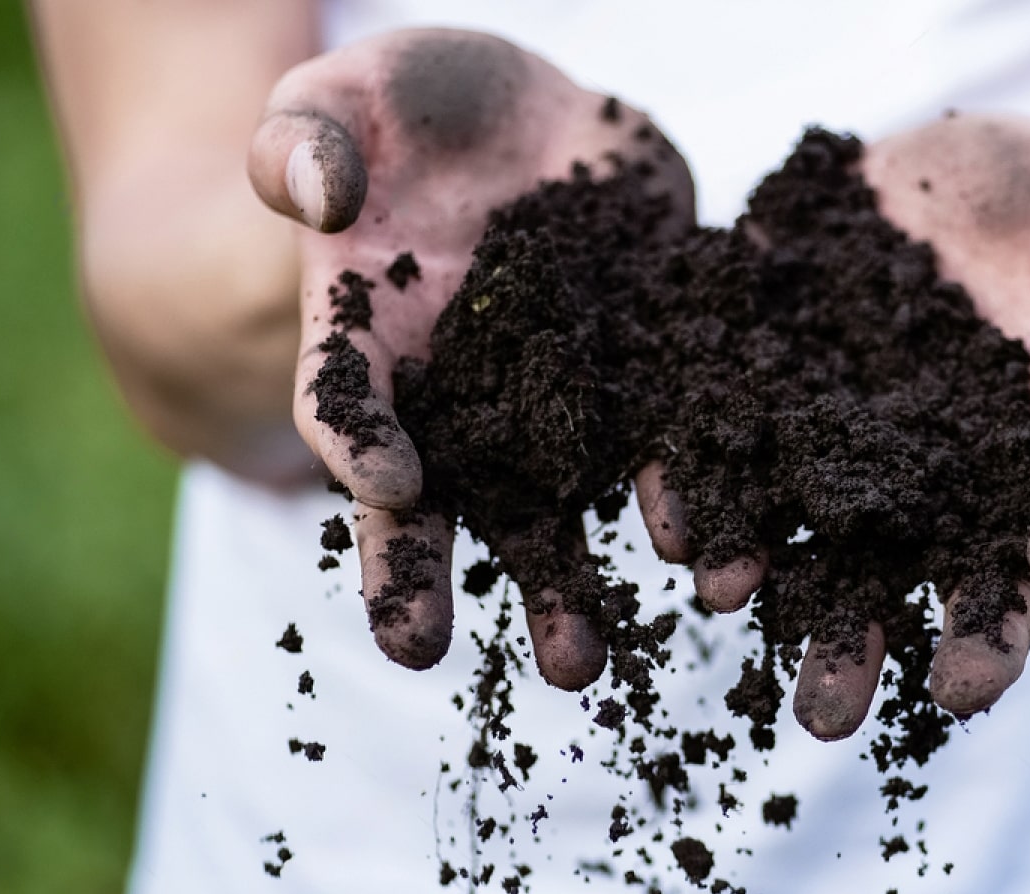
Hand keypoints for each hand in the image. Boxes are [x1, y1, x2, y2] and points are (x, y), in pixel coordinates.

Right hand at [248, 29, 692, 676]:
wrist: (527, 116)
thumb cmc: (409, 106)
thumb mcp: (346, 94)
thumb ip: (313, 136)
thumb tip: (315, 190)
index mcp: (374, 333)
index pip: (349, 398)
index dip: (358, 438)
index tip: (386, 481)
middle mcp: (463, 388)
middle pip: (443, 491)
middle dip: (432, 572)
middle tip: (421, 655)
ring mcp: (558, 386)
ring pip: (560, 498)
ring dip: (569, 581)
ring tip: (584, 664)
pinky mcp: (646, 359)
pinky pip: (667, 437)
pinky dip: (690, 492)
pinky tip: (716, 550)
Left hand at [636, 114, 1029, 738]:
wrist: (939, 183)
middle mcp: (941, 469)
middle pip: (922, 571)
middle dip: (878, 641)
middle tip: (835, 713)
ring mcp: (849, 439)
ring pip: (815, 539)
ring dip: (775, 586)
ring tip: (735, 607)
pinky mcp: (770, 388)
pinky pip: (731, 453)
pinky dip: (703, 494)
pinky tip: (678, 529)